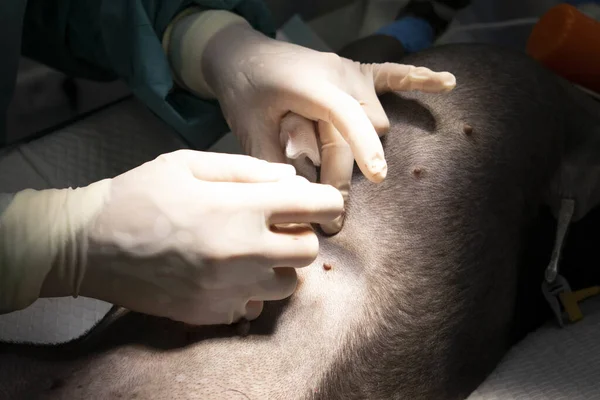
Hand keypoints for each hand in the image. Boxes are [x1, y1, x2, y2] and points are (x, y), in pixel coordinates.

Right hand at [37, 150, 342, 324]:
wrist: (88, 245)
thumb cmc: (139, 195)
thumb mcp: (190, 164)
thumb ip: (248, 170)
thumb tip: (291, 179)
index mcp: (239, 208)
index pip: (315, 206)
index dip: (326, 201)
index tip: (318, 201)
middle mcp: (242, 253)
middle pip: (310, 250)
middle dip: (301, 234)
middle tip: (276, 224)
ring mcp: (228, 289)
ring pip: (289, 284)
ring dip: (280, 265)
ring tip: (251, 250)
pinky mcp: (211, 314)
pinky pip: (254, 306)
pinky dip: (250, 291)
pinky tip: (226, 274)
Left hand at [185, 17, 454, 233]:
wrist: (242, 53)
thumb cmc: (243, 89)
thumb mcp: (249, 126)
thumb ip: (275, 159)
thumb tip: (301, 195)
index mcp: (311, 84)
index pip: (345, 116)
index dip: (363, 146)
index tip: (378, 175)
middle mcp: (339, 75)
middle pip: (361, 130)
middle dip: (346, 172)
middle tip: (333, 220)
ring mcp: (350, 72)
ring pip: (376, 119)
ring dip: (362, 146)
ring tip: (333, 175)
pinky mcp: (355, 72)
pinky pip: (394, 74)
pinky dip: (420, 80)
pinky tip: (449, 84)